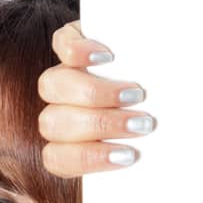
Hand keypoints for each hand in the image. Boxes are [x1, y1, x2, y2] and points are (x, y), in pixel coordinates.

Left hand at [37, 20, 156, 175]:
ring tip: (133, 94)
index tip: (127, 156)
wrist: (148, 63)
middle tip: (140, 123)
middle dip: (102, 125)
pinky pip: (61, 46)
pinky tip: (106, 58)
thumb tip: (144, 159)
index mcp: (64, 144)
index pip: (58, 159)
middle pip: (56, 123)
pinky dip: (79, 51)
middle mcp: (56, 111)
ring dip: (96, 93)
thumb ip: (128, 151)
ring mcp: (60, 77)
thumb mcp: (134, 139)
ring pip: (53, 87)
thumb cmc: (141, 115)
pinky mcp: (68, 43)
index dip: (89, 159)